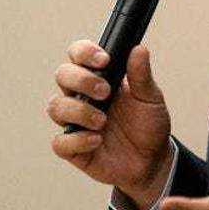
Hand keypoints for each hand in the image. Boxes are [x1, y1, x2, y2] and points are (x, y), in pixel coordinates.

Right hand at [48, 40, 172, 209]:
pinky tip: (97, 140)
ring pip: (56, 107)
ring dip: (78, 111)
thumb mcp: (150, 98)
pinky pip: (60, 142)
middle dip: (81, 80)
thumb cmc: (147, 124)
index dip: (84, 52)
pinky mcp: (73, 148)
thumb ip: (142, 75)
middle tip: (105, 92)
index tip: (104, 59)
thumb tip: (139, 49)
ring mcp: (75, 122)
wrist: (152, 160)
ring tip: (102, 120)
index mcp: (99, 77)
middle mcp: (82, 96)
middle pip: (62, 75)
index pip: (78, 54)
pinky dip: (77, 140)